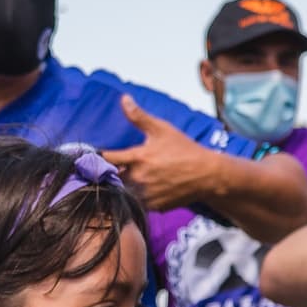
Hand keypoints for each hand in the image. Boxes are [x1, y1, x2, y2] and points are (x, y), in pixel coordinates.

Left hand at [110, 97, 219, 212]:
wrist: (207, 174)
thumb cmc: (184, 149)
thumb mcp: (162, 129)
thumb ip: (139, 117)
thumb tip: (124, 99)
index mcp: (138, 158)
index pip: (107, 159)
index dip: (100, 157)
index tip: (99, 156)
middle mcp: (139, 178)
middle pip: (113, 177)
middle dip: (113, 172)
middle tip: (121, 167)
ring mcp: (146, 194)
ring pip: (124, 192)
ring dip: (125, 186)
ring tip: (137, 177)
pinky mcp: (153, 207)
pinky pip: (138, 203)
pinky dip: (138, 196)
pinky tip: (148, 188)